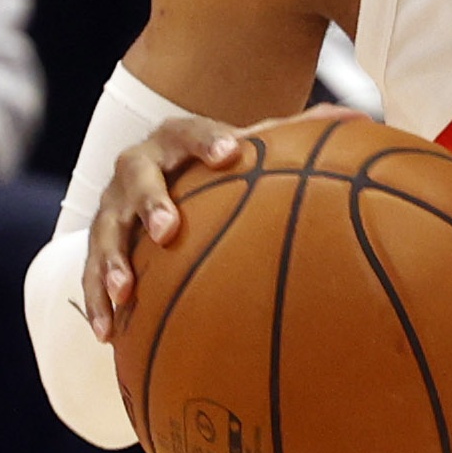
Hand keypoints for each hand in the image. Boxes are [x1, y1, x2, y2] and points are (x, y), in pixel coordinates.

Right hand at [81, 103, 360, 341]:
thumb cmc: (218, 162)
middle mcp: (138, 166)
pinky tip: (107, 335)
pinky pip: (89, 273)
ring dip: (113, 261)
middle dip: (152, 202)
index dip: (207, 139)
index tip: (230, 153)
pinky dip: (98, 302)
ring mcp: (113, 205)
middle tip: (169, 228)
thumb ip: (298, 133)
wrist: (160, 170)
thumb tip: (362, 117)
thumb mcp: (250, 145)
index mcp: (176, 138)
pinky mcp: (100, 242)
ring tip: (126, 292)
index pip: (189, 131)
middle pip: (138, 177)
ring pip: (106, 230)